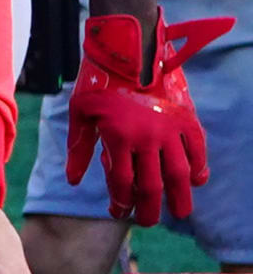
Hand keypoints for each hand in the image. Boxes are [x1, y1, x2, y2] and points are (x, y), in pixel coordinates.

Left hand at [71, 11, 224, 224]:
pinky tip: (197, 181)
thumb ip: (79, 148)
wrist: (129, 51)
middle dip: (149, 209)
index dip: (120, 202)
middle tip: (147, 221)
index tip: (118, 211)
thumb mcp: (80, 113)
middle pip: (151, 186)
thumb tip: (73, 181)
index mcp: (117, 139)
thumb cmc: (98, 82)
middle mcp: (145, 139)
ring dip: (180, 197)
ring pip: (178, 174)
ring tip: (180, 213)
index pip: (121, 183)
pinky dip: (200, 167)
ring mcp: (169, 131)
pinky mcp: (187, 120)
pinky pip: (197, 150)